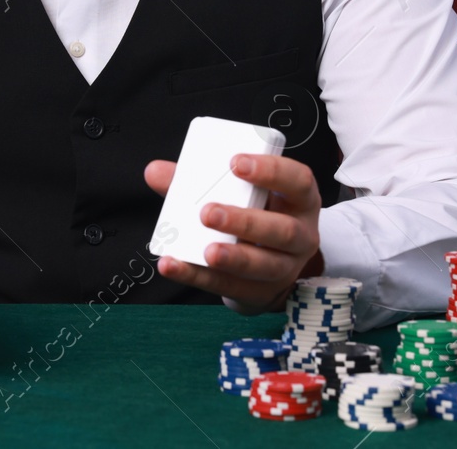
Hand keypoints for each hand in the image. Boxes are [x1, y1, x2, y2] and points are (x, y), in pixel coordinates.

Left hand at [143, 151, 323, 314]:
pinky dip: (200, 277)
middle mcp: (301, 234)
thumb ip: (198, 180)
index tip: (235, 163)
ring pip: (264, 265)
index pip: (297, 180)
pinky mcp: (262, 292)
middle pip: (282, 230)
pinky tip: (175, 265)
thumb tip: (155, 171)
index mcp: (299, 199)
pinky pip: (232, 288)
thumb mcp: (240, 193)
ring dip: (233, 258)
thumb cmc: (253, 213)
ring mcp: (286, 267)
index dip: (270, 171)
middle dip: (245, 222)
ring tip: (204, 251)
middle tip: (207, 212)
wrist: (267, 265)